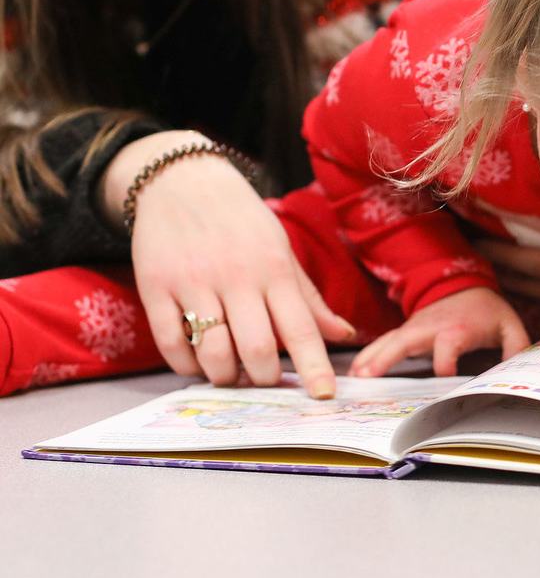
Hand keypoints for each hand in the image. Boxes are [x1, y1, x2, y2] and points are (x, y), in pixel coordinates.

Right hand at [100, 131, 354, 398]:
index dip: (314, 366)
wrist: (182, 180)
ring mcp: (194, 282)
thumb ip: (308, 298)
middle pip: (258, 349)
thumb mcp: (280, 249)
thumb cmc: (241, 220)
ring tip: (232, 371)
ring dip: (226, 377)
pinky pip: (172, 345)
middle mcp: (236, 276)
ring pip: (214, 354)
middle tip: (266, 379)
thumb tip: (343, 335)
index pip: (300, 327)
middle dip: (266, 379)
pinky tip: (198, 360)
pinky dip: (187, 366)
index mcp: (274, 267)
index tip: (325, 396)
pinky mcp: (156, 287)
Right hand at [350, 287, 529, 377]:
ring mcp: (416, 327)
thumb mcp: (509, 326)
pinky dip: (369, 354)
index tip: (445, 376)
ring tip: (354, 378)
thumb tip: (519, 369)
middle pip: (407, 340)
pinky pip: (385, 342)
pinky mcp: (407, 330)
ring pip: (390, 341)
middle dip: (388, 356)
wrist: (466, 285)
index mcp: (458, 327)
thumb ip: (517, 347)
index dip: (446, 361)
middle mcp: (431, 326)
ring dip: (371, 357)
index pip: (448, 345)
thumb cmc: (487, 312)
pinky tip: (355, 371)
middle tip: (369, 377)